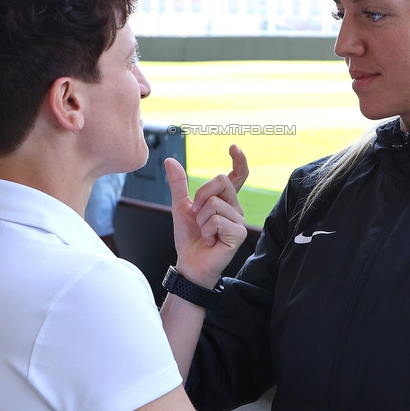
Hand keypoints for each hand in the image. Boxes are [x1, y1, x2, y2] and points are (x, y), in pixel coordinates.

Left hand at [165, 145, 248, 287]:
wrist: (189, 263)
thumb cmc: (189, 238)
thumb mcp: (181, 206)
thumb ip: (178, 184)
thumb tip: (170, 160)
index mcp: (225, 200)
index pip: (238, 176)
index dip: (239, 160)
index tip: (233, 147)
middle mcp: (236, 208)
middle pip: (221, 181)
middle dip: (201, 195)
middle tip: (196, 214)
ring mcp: (239, 221)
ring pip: (215, 204)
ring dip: (201, 219)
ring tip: (204, 233)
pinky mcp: (239, 234)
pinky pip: (217, 220)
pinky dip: (207, 230)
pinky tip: (210, 240)